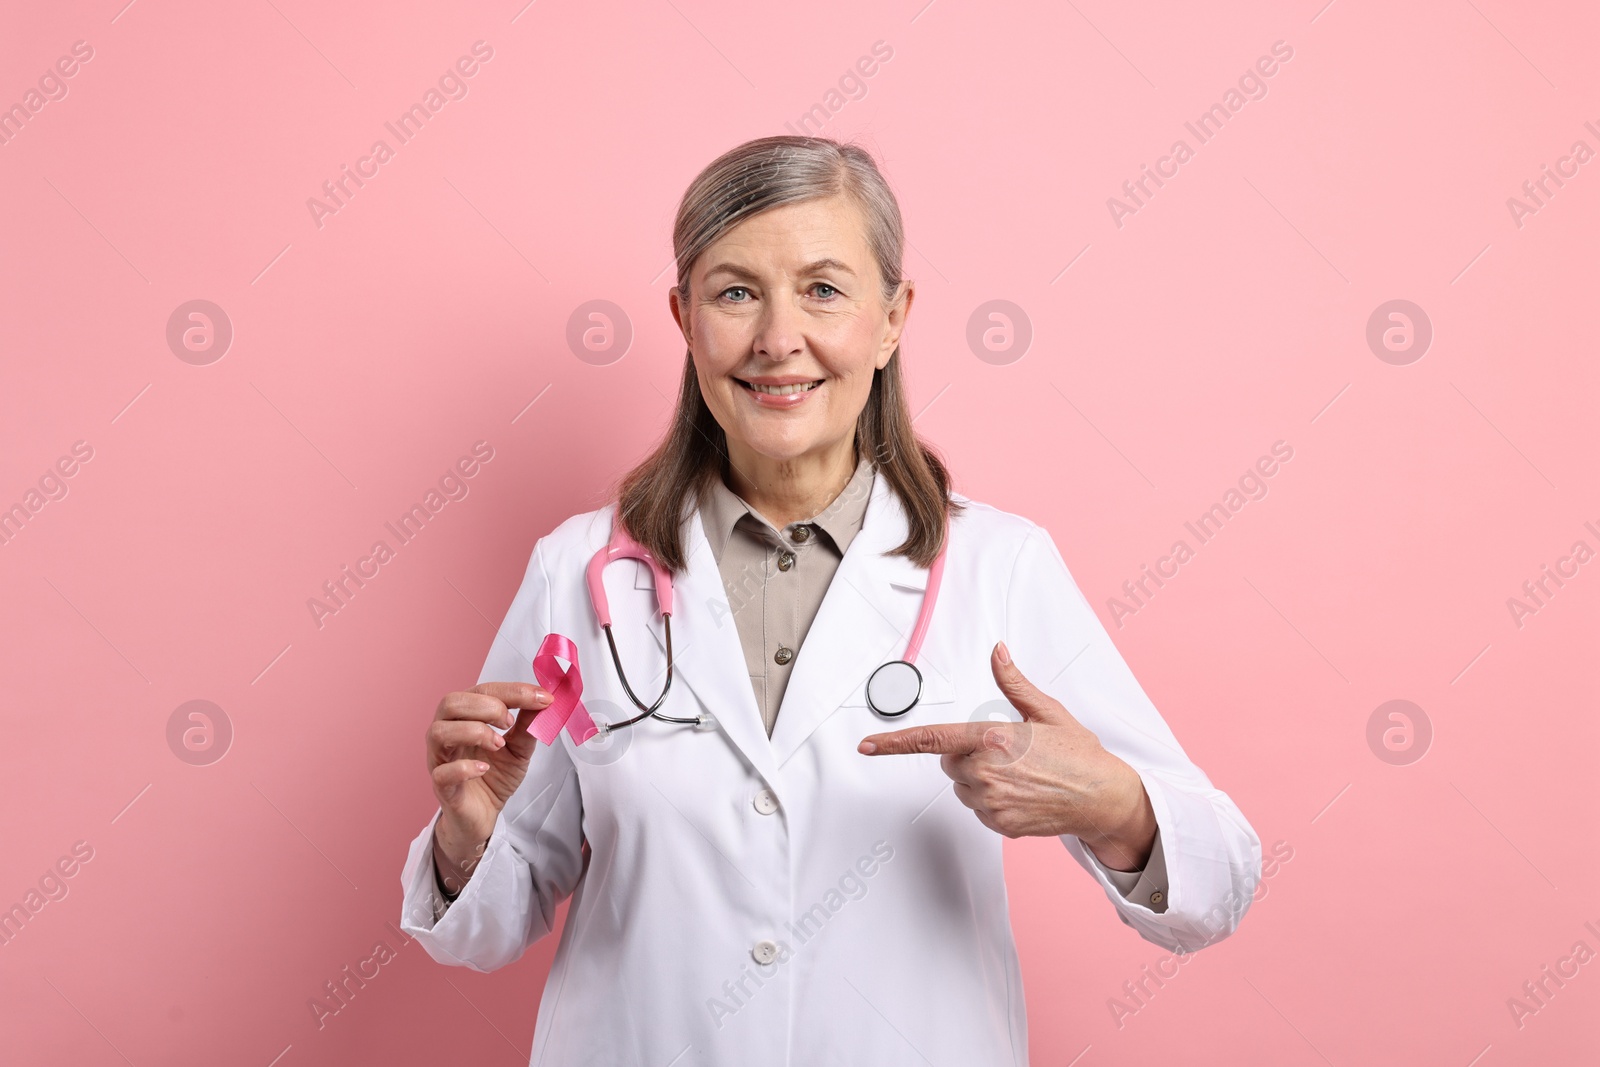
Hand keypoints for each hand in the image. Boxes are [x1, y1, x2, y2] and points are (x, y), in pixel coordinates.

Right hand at [426, 682, 552, 887]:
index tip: (541, 697)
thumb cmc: (495, 776)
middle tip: (510, 722)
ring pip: (438, 731)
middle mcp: (447, 732)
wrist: (483, 815)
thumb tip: (545, 700)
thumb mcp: (520, 747)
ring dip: (474, 731)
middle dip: (487, 706)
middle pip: (451, 702)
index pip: (482, 691)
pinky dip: (464, 767)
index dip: (512, 691)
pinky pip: (441, 772)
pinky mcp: (441, 786)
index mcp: (465, 717)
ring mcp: (440, 759)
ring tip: (498, 744)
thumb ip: (528, 724)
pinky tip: (484, 768)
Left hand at [858, 641, 1156, 870]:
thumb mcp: (1048, 711)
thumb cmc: (1079, 754)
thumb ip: (1014, 683)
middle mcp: (987, 772)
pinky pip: (977, 808)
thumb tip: (998, 652)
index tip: (866, 745)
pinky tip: (1021, 793)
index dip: (893, 743)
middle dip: (967, 754)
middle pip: (948, 762)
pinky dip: (991, 800)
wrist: (1103, 799)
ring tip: (1019, 774)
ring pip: (961, 786)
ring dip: (979, 779)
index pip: (931, 740)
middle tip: (1007, 752)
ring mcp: (991, 802)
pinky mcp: (998, 824)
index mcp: (993, 739)